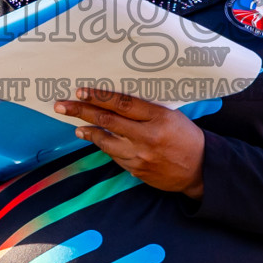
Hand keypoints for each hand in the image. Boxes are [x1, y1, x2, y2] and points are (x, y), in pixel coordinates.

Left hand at [56, 89, 205, 196]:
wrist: (201, 169)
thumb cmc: (186, 136)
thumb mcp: (170, 116)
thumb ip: (145, 110)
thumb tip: (114, 103)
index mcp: (158, 118)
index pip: (122, 103)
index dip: (99, 96)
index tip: (81, 91)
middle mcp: (147, 137)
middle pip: (107, 121)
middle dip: (81, 111)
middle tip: (61, 105)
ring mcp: (140, 156)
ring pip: (106, 142)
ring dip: (88, 132)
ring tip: (77, 127)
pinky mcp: (137, 171)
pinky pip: (115, 156)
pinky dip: (105, 147)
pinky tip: (98, 141)